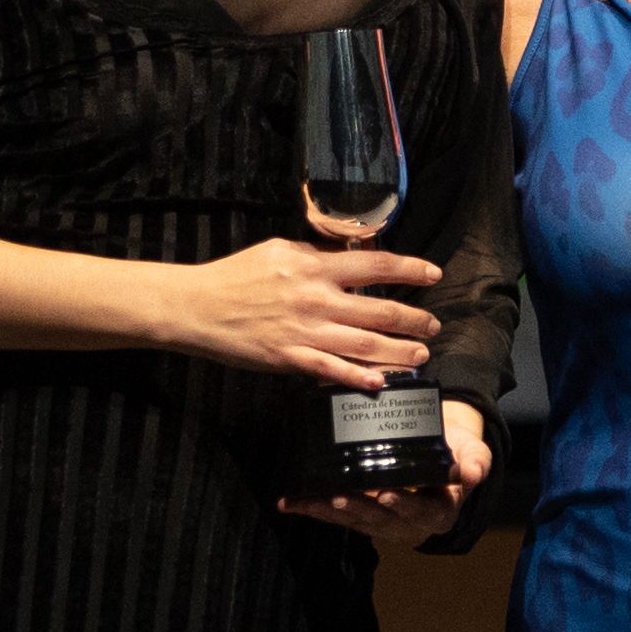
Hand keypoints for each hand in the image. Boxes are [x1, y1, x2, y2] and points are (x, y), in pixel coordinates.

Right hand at [165, 239, 442, 391]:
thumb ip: (317, 253)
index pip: (375, 264)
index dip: (410, 269)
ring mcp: (304, 330)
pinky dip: (358, 378)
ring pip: (365, 344)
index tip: (433, 274)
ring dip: (399, 351)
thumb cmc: (236, 275)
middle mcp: (316, 298)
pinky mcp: (289, 358)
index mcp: (314, 265)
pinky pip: (331, 370)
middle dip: (414, 319)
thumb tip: (351, 254)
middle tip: (432, 325)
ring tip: (420, 354)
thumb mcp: (279, 249)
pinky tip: (380, 382)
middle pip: (380, 309)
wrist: (197, 306)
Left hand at [279, 399, 492, 545]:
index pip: (420, 512)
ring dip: (331, 512)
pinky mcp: (364, 515)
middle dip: (359, 509)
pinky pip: (338, 515)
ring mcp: (384, 521)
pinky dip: (314, 509)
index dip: (403, 505)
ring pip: (356, 520)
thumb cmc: (460, 455)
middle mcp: (409, 524)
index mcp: (439, 512)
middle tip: (340, 496)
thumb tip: (472, 474)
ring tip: (310, 502)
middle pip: (381, 520)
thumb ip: (475, 465)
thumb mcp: (475, 457)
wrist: (444, 457)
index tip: (387, 493)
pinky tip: (290, 503)